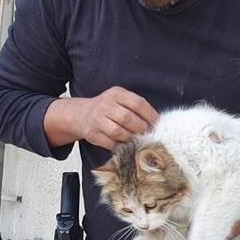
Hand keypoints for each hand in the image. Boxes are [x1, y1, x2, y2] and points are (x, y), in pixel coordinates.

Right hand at [44, 86, 158, 148]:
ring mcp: (97, 119)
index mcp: (116, 93)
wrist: (82, 115)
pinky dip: (120, 146)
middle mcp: (105, 105)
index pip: (138, 103)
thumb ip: (136, 107)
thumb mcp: (120, 100)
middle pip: (128, 118)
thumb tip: (156, 122)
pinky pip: (110, 143)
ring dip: (131, 139)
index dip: (150, 115)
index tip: (157, 124)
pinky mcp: (93, 134)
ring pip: (119, 132)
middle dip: (141, 129)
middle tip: (148, 135)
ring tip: (137, 140)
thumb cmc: (107, 109)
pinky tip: (125, 145)